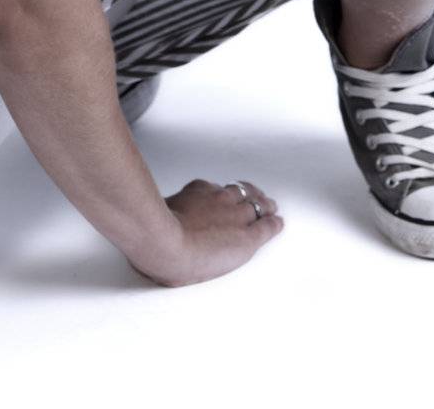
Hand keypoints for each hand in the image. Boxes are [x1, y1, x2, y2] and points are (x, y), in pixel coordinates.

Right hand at [125, 177, 283, 287]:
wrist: (166, 243)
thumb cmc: (155, 232)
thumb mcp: (157, 212)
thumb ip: (164, 211)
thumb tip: (155, 217)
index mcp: (199, 191)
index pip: (218, 190)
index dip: (225, 195)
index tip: (225, 198)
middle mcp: (221, 199)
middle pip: (241, 193)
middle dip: (250, 195)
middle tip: (257, 198)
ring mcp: (236, 217)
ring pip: (258, 206)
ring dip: (265, 207)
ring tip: (271, 208)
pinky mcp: (247, 237)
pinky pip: (267, 226)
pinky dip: (274, 225)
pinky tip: (278, 224)